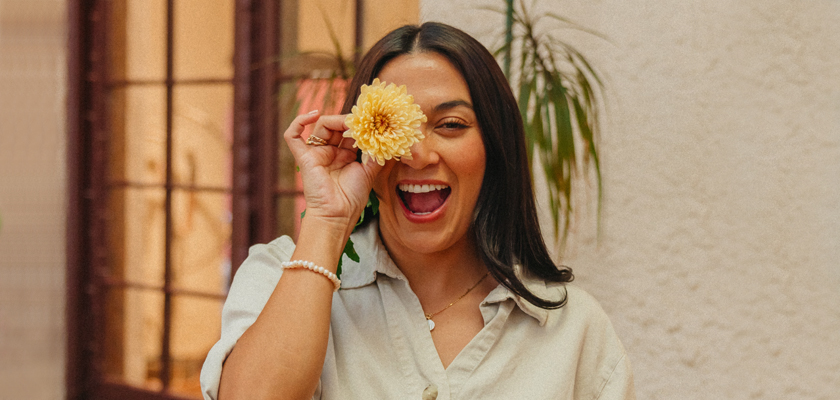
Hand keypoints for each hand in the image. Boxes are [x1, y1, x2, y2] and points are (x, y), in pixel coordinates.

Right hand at [284, 111, 381, 235]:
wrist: (337, 215)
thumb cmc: (352, 198)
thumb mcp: (369, 171)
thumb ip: (375, 153)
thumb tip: (384, 137)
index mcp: (345, 156)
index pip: (350, 132)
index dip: (359, 125)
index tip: (371, 120)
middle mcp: (330, 153)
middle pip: (336, 126)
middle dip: (348, 121)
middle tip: (361, 120)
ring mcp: (316, 154)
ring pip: (320, 126)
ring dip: (334, 119)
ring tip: (348, 122)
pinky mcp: (303, 158)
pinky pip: (292, 136)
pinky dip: (299, 122)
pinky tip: (313, 115)